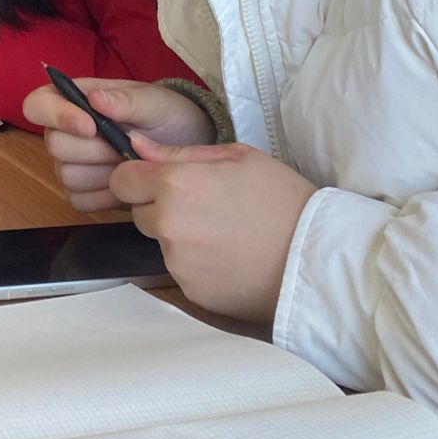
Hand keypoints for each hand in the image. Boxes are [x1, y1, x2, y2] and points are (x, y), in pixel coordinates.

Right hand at [24, 81, 212, 210]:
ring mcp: (71, 165)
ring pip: (68, 177)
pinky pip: (80, 201)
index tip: (91, 126)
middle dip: (95, 150)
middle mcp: (64, 132)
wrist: (185, 148)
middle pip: (55, 146)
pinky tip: (127, 184)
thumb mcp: (153, 101)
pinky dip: (106, 196)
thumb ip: (125, 100)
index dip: (56, 116)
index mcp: (73, 100)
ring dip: (104, 174)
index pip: (38, 104)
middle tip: (126, 146)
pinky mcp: (82, 193)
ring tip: (130, 163)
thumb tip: (95, 99)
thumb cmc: (166, 115)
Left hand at [110, 143, 317, 323]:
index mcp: (175, 185)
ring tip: (223, 232)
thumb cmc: (282, 199)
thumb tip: (137, 146)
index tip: (157, 180)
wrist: (316, 259)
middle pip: (139, 213)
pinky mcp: (190, 291)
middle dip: (159, 207)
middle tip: (202, 206)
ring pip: (161, 242)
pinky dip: (196, 263)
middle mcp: (168, 225)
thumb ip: (179, 152)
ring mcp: (177, 263)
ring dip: (179, 236)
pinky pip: (181, 270)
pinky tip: (228, 256)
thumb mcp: (237, 157)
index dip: (136, 178)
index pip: (121, 180)